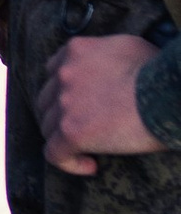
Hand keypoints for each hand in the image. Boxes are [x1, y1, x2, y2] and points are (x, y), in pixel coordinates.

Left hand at [39, 30, 166, 175]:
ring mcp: (65, 103)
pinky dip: (68, 162)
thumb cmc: (159, 70)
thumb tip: (113, 68)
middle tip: (86, 129)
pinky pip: (55, 154)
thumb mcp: (129, 47)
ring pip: (48, 127)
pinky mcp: (71, 131)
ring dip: (64, 139)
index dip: (64, 90)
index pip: (54, 71)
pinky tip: (91, 166)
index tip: (84, 105)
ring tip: (90, 149)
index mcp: (76, 50)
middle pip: (47, 100)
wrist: (167, 92)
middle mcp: (64, 73)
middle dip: (61, 116)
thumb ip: (107, 54)